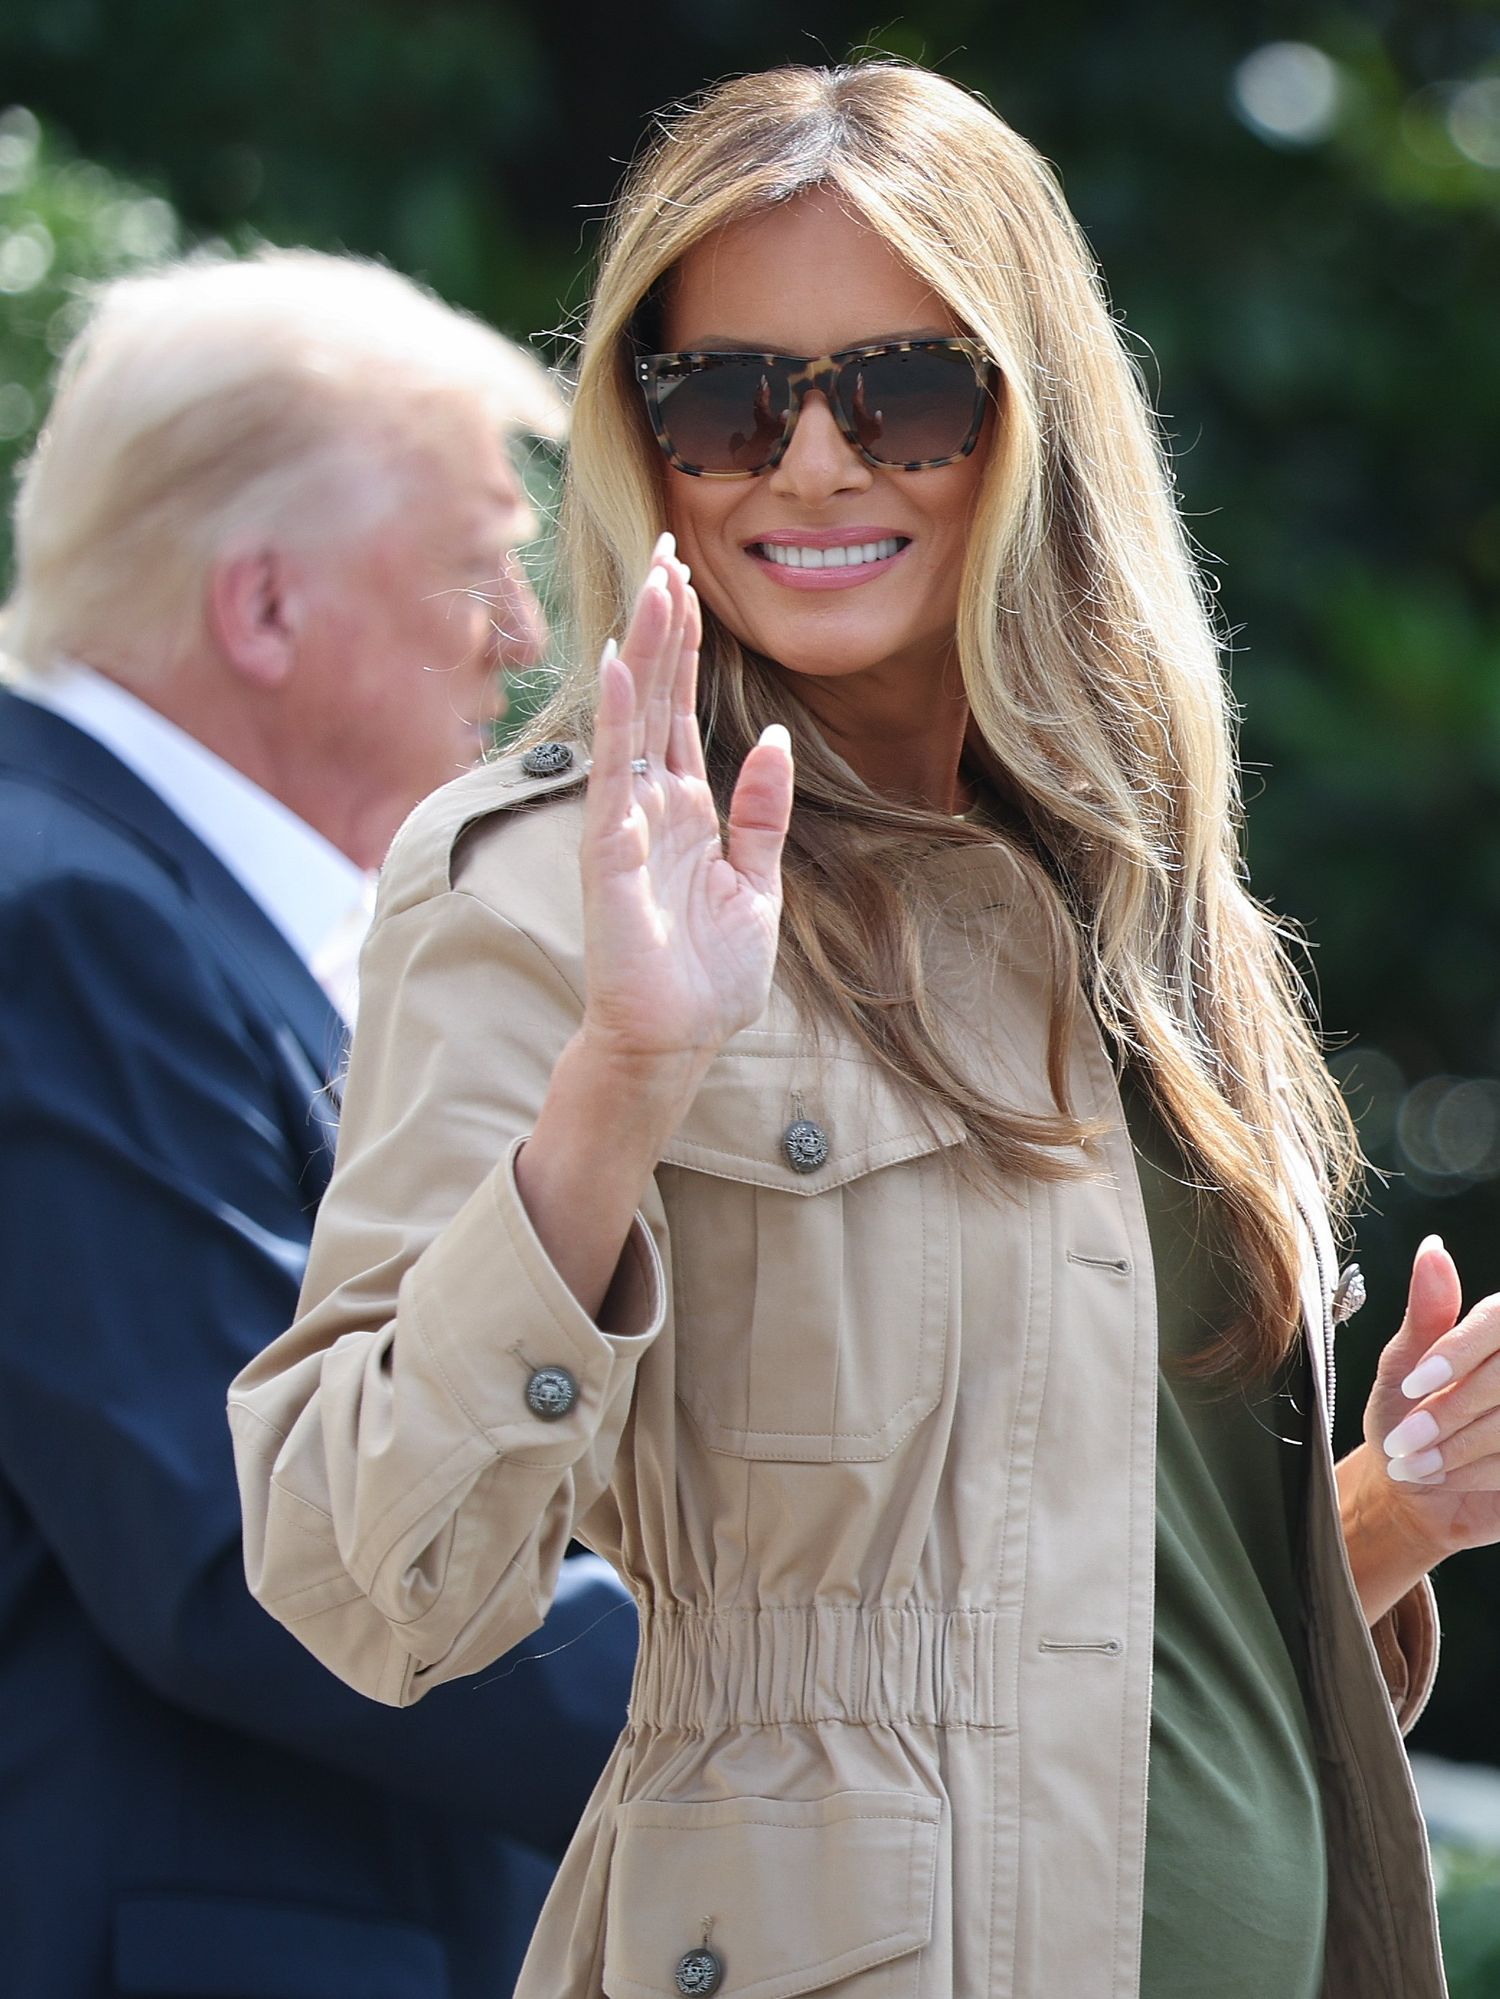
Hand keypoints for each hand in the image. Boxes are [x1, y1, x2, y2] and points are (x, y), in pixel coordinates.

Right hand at [578, 534, 792, 1073]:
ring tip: (653, 580)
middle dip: (664, 623)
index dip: (686, 644)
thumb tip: (771, 736)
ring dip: (646, 648)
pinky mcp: (608, 850)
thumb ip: (761, 811)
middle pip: (656, 694)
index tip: (687, 578)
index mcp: (686, 808)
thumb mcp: (756, 884)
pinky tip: (622, 661)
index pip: (681, 707)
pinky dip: (618, 715)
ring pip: (635, 716)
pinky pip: (612, 771)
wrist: (675, 1041)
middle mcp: (649, 803)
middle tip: (665, 547)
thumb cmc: (707, 977)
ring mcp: (624, 821)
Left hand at [1357, 1236, 1499, 1570]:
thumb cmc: (1405, 1414)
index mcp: (1494, 1331)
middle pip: (1499, 1378)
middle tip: (1401, 1439)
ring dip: (1454, 1448)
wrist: (1413, 1488)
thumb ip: (1425, 1313)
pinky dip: (1472, 1473)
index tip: (1412, 1383)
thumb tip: (1432, 1250)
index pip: (1496, 1321)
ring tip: (1413, 1462)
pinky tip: (1442, 1476)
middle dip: (1447, 1412)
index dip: (1457, 1352)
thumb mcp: (1402, 1362)